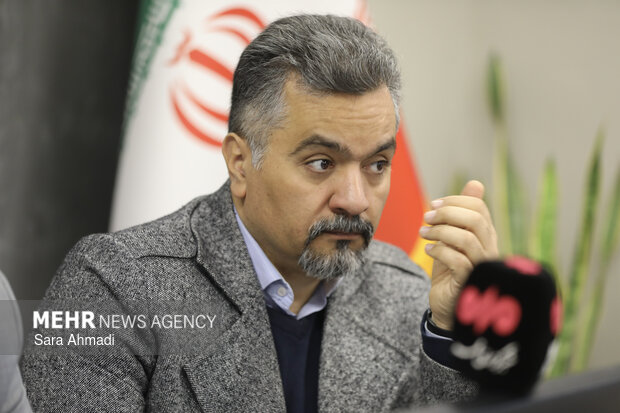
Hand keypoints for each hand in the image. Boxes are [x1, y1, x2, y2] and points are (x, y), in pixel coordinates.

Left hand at [419, 180, 498, 329]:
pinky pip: (457, 260)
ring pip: (466, 238)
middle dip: (447, 214)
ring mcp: (482, 267)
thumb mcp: (453, 239)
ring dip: (439, 231)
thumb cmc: (450, 271)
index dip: (455, 201)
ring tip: (424, 233)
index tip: (433, 204)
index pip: (479, 208)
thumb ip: (462, 214)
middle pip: (475, 219)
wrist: (447, 307)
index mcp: (487, 236)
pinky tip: (428, 251)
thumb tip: (476, 183)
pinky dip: (439, 251)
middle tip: (426, 217)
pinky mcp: (470, 283)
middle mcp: (490, 250)